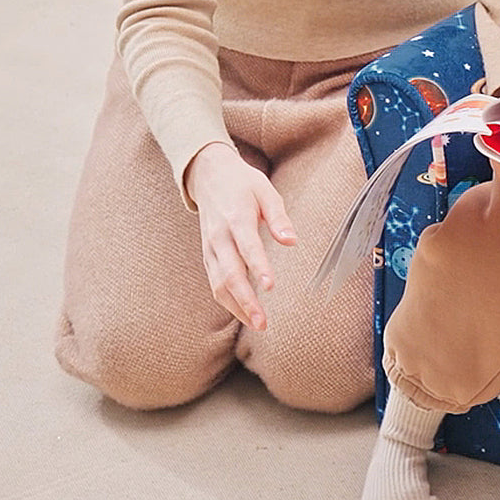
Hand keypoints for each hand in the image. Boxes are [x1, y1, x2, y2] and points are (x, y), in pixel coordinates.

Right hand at [185, 142, 296, 330]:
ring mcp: (210, 248)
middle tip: (263, 322)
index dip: (258, 267)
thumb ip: (278, 217)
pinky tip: (244, 312)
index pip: (248, 247)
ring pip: (219, 284)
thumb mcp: (265, 191)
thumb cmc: (243, 183)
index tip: (270, 285)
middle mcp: (219, 236)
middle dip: (246, 300)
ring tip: (257, 324)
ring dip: (237, 307)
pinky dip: (227, 300)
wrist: (209, 176)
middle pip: (230, 274)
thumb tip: (292, 241)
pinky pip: (214, 282)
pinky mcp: (207, 255)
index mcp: (236, 218)